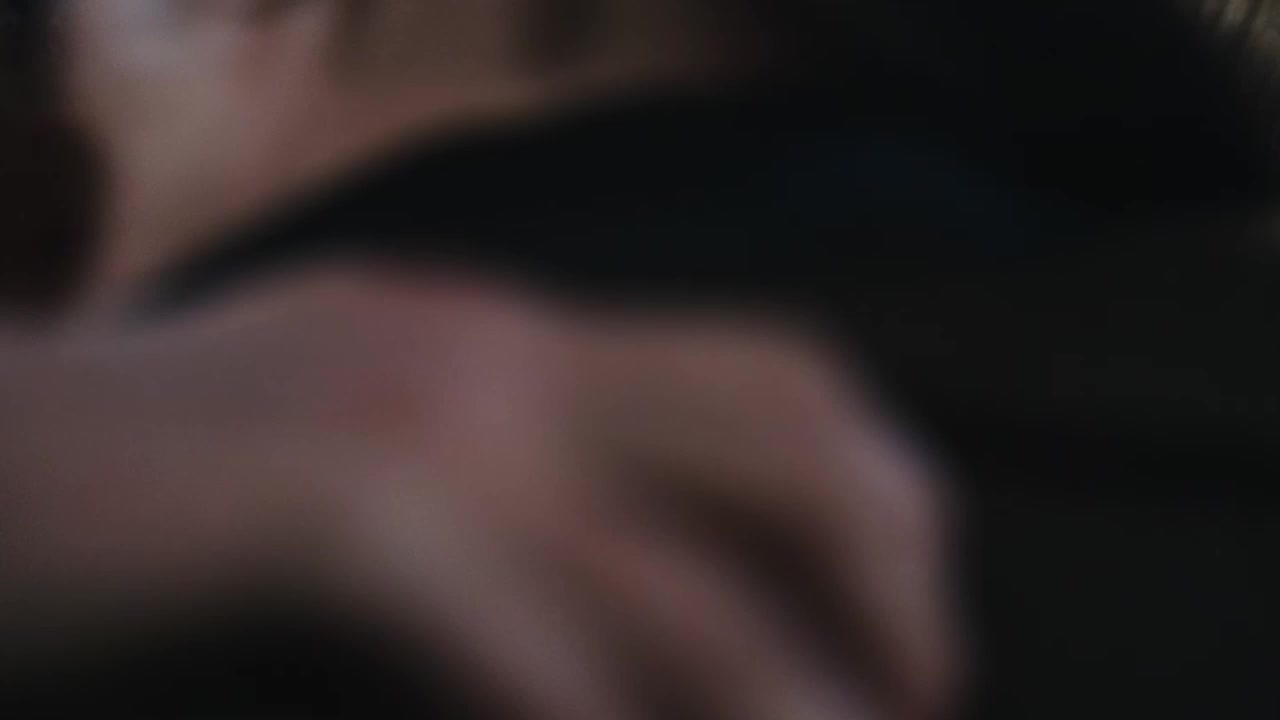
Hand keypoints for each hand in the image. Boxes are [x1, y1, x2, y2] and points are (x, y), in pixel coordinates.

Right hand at [2, 270, 961, 719]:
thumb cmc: (146, 494)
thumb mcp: (357, 458)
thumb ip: (499, 497)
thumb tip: (638, 595)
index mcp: (505, 339)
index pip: (779, 381)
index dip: (888, 506)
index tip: (917, 636)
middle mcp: (492, 360)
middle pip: (794, 449)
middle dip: (894, 592)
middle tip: (920, 706)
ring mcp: (421, 435)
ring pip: (691, 600)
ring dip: (786, 710)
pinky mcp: (335, 524)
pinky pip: (542, 675)